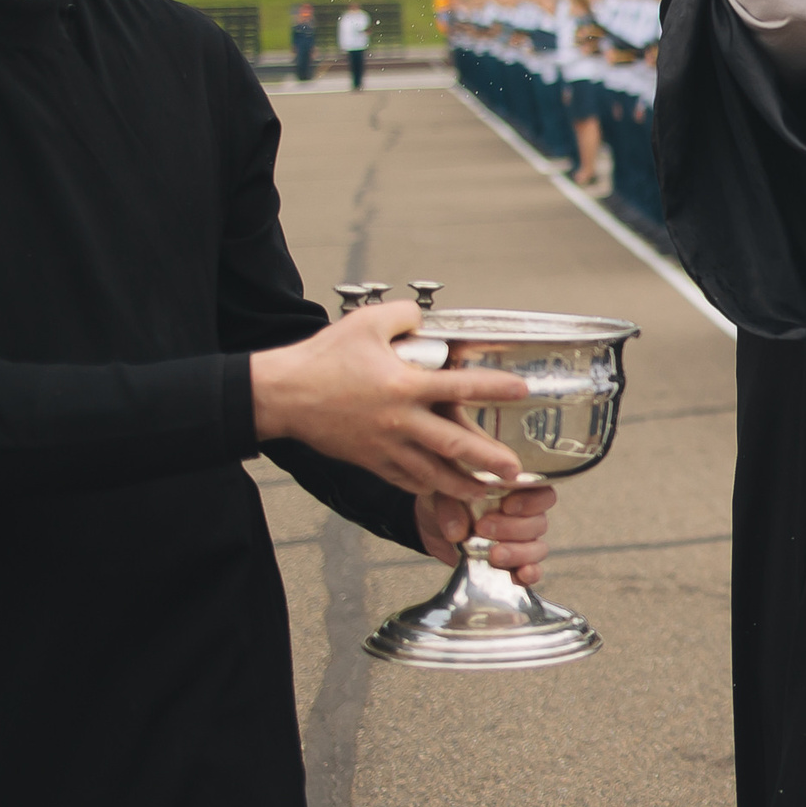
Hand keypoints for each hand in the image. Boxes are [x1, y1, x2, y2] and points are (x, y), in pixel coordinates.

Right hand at [250, 305, 529, 500]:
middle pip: (454, 444)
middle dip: (488, 460)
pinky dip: (427, 486)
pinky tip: (442, 487)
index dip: (494, 388)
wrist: (284, 394)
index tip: (521, 390)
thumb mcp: (367, 322)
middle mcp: (399, 420)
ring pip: (432, 472)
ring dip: (462, 484)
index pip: (460, 387)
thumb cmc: (324, 358)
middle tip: (515, 471)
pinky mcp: (370, 461)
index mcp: (404, 385)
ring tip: (486, 490)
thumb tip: (426, 319)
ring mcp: (385, 446)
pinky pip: (405, 479)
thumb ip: (405, 317)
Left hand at [416, 485, 557, 587]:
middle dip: (512, 528)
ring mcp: (521, 544)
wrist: (434, 526)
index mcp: (517, 493)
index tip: (507, 506)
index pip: (542, 493)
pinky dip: (529, 574)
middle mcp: (525, 518)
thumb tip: (458, 532)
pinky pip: (532, 572)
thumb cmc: (448, 502)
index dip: (531, 501)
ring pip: (538, 548)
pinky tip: (519, 575)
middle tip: (483, 528)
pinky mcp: (512, 566)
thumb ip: (451, 507)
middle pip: (539, 523)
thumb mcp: (444, 495)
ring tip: (492, 555)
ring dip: (518, 552)